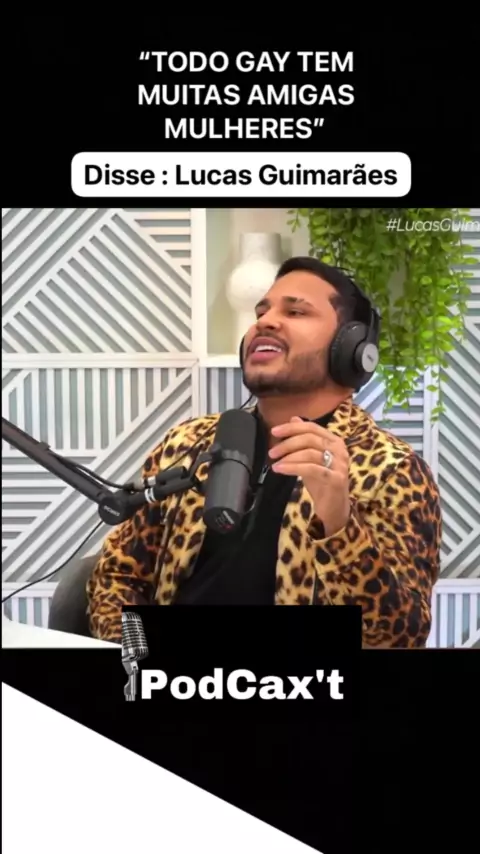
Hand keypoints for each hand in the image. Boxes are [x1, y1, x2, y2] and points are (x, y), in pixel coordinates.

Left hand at [269, 416, 350, 536]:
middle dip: (288, 444)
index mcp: (334, 441)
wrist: (334, 508)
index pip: (311, 427)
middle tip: (272, 452)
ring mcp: (340, 464)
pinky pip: (311, 469)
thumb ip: (303, 440)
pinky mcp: (336, 479)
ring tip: (275, 464)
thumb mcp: (310, 458)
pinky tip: (281, 469)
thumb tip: (293, 419)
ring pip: (310, 453)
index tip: (274, 432)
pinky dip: (293, 468)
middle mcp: (340, 450)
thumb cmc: (322, 483)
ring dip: (289, 457)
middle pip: (310, 439)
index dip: (292, 428)